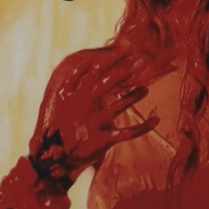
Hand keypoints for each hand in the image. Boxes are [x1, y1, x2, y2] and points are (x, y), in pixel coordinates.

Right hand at [30, 48, 161, 182]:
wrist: (53, 158)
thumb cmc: (60, 127)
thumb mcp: (59, 103)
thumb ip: (73, 84)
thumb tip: (85, 63)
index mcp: (73, 96)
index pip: (95, 71)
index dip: (112, 59)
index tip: (126, 49)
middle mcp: (83, 108)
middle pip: (107, 84)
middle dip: (124, 71)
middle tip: (141, 61)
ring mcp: (93, 124)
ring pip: (118, 106)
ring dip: (134, 96)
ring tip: (146, 88)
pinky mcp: (102, 140)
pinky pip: (127, 133)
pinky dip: (143, 127)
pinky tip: (156, 120)